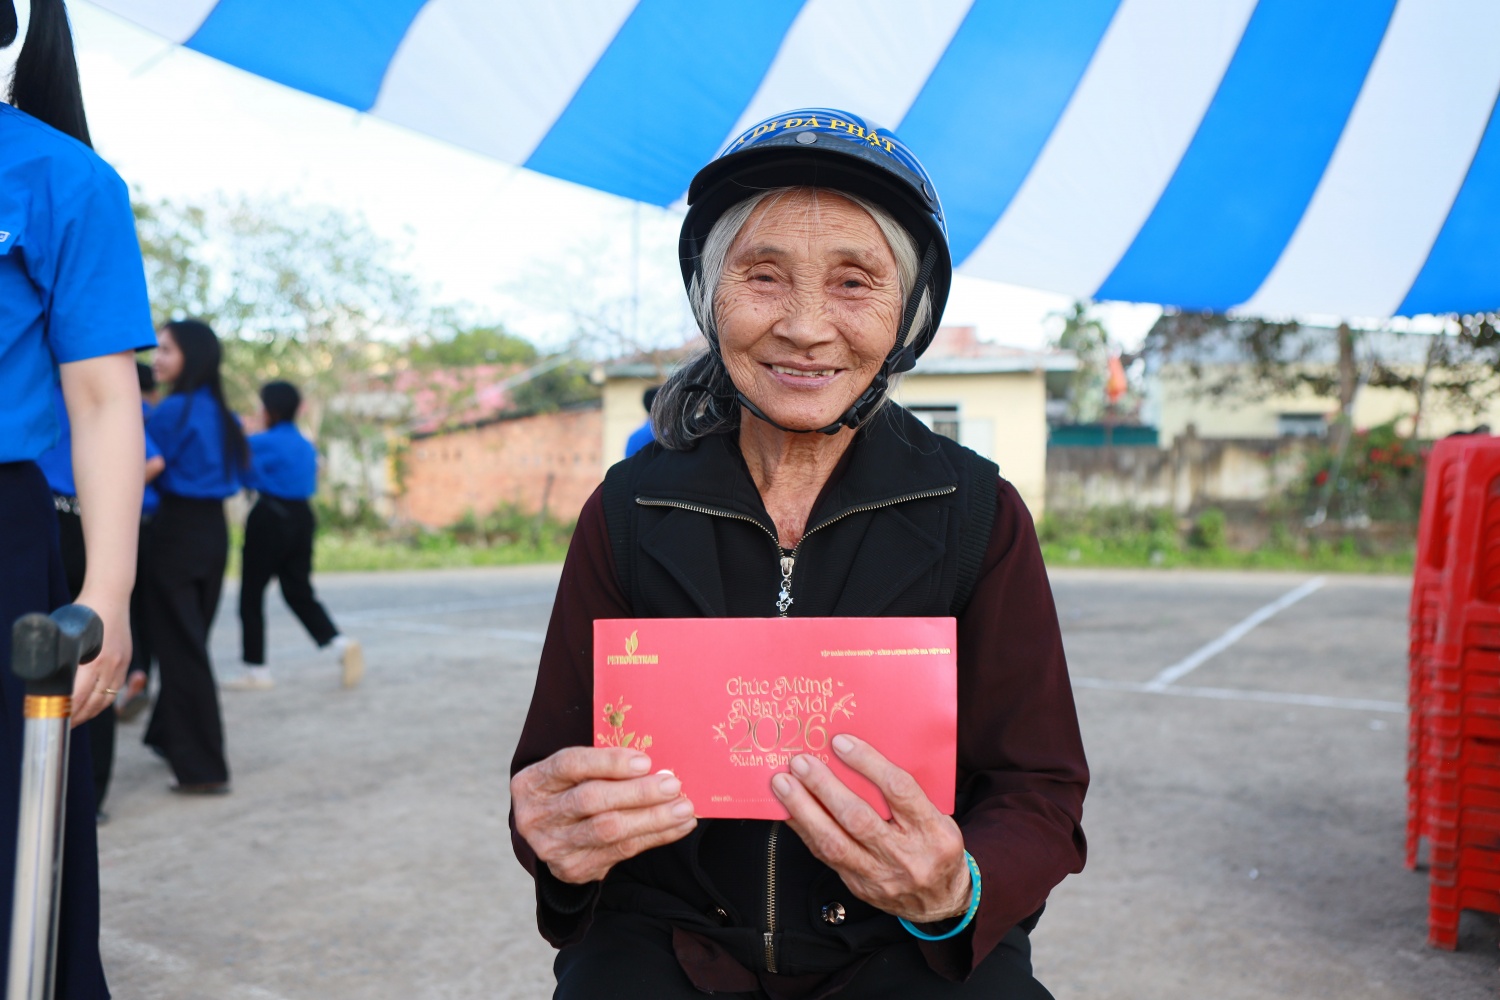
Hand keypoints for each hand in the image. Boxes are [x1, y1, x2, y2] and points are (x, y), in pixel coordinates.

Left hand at [68, 590, 129, 726]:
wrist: (111, 596)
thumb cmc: (85, 611)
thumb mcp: (67, 634)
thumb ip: (62, 657)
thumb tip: (47, 677)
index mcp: (93, 660)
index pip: (79, 697)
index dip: (67, 712)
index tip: (57, 720)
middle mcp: (110, 665)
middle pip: (94, 702)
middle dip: (78, 717)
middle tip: (64, 724)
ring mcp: (120, 664)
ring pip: (106, 698)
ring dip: (92, 712)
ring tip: (78, 718)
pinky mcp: (125, 661)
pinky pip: (115, 689)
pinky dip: (104, 700)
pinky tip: (93, 704)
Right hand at [511, 747, 696, 884]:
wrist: (550, 833)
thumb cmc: (570, 790)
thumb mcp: (572, 773)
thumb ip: (603, 766)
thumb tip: (656, 767)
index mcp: (532, 782)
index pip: (569, 765)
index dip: (608, 763)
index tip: (645, 761)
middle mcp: (536, 817)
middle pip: (591, 801)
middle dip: (637, 793)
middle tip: (673, 785)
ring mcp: (553, 847)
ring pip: (609, 831)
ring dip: (653, 818)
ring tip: (684, 807)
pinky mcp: (573, 870)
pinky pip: (622, 852)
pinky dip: (656, 837)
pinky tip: (678, 826)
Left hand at [771, 734, 969, 924]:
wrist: (941, 901)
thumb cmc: (935, 847)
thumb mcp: (937, 817)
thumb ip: (904, 793)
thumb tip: (856, 757)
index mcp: (933, 831)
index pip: (899, 791)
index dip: (868, 763)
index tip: (840, 743)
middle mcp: (907, 856)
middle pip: (859, 819)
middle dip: (824, 787)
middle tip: (801, 763)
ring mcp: (880, 876)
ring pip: (835, 843)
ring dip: (804, 810)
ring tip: (783, 785)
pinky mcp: (859, 887)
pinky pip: (825, 857)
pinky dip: (805, 831)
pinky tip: (790, 812)